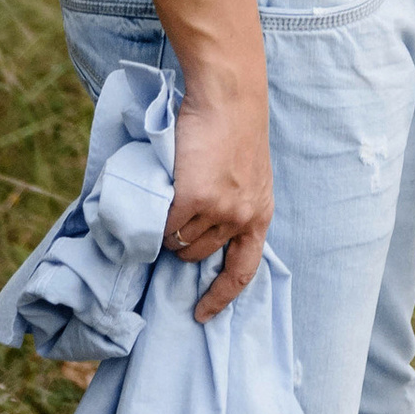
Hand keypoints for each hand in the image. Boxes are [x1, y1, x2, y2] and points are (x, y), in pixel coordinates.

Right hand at [165, 76, 274, 323]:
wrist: (229, 99)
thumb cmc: (234, 133)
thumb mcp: (248, 178)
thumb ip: (234, 207)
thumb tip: (203, 235)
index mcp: (259, 215)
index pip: (243, 272)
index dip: (221, 297)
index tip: (201, 314)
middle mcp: (242, 218)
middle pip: (198, 256)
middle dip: (181, 247)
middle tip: (172, 224)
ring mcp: (218, 210)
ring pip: (178, 242)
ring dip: (167, 231)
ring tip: (167, 203)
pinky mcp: (193, 198)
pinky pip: (164, 225)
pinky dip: (155, 220)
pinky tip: (157, 199)